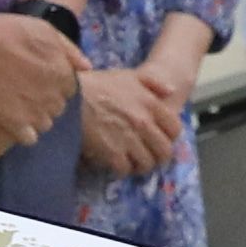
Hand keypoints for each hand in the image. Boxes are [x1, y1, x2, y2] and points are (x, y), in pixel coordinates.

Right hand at [0, 8, 86, 169]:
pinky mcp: (15, 124)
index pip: (69, 89)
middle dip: (46, 100)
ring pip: (46, 123)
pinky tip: (14, 121)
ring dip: (36, 116)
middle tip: (26, 89)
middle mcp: (54, 96)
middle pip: (58, 106)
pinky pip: (30, 138)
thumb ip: (70, 50)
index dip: (54, 83)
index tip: (39, 78)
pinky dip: (24, 132)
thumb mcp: (46, 30)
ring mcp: (35, 112)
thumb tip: (87, 67)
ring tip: (18, 105)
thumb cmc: (11, 32)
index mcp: (64, 74)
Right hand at [76, 62, 188, 179]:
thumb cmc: (97, 85)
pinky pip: (125, 170)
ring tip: (131, 162)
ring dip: (139, 165)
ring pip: (147, 164)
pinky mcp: (113, 153)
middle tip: (147, 156)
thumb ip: (153, 83)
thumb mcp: (128, 76)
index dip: (169, 138)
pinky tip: (114, 163)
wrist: (71, 98)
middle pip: (164, 151)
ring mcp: (129, 139)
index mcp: (151, 104)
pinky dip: (121, 170)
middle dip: (157, 156)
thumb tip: (171, 91)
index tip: (159, 140)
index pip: (175, 129)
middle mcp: (144, 123)